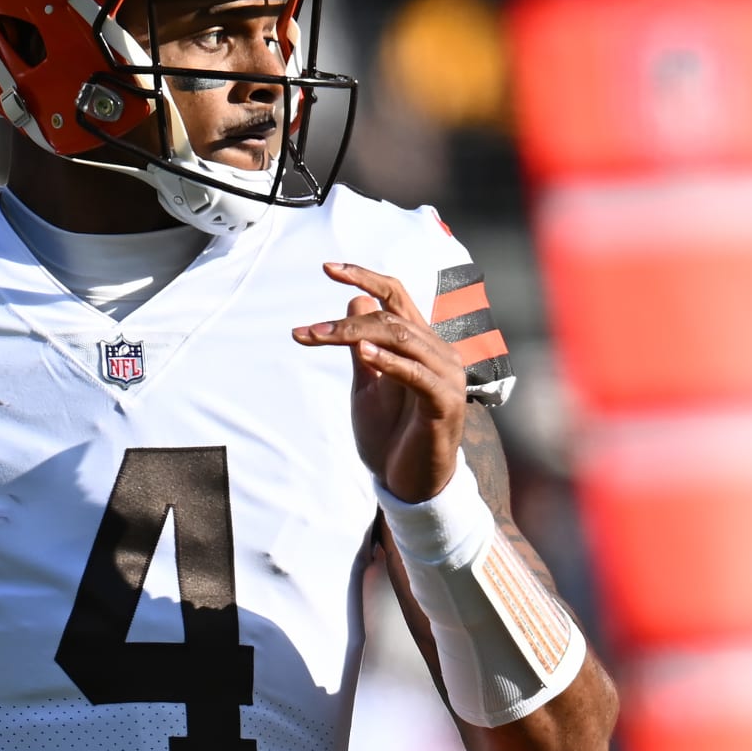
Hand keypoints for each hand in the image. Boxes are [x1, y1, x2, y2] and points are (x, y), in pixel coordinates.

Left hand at [291, 262, 465, 501]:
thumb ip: (362, 344)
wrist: (408, 483)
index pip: (397, 295)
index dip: (365, 277)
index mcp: (420, 343)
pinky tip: (364, 353)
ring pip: (402, 339)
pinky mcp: (445, 403)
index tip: (327, 268)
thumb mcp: (368, 383)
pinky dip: (390, 362)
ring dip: (357, 334)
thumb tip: (355, 299)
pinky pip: (417, 375)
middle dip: (345, 321)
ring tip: (320, 336)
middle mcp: (438, 352)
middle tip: (305, 332)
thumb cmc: (390, 433)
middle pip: (391, 318)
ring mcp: (446, 377)